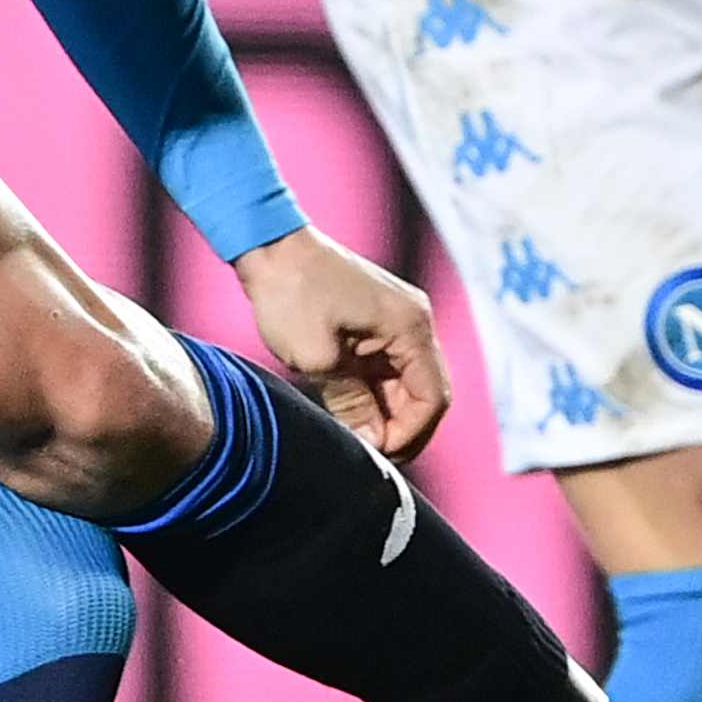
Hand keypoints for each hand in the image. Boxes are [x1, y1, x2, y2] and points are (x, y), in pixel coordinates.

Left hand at [238, 227, 452, 460]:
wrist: (269, 246)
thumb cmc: (291, 294)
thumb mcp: (316, 359)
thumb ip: (350, 403)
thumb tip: (371, 442)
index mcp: (411, 326)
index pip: (432, 397)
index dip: (410, 434)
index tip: (377, 454)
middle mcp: (414, 323)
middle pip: (426, 393)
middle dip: (402, 429)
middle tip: (369, 455)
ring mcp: (397, 322)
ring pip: (407, 385)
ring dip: (387, 414)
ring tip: (358, 439)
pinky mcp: (376, 325)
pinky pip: (388, 371)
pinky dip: (375, 396)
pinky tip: (353, 414)